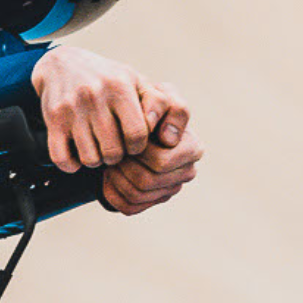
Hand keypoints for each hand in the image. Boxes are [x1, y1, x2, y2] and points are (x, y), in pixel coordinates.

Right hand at [31, 44, 163, 170]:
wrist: (61, 64)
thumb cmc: (107, 78)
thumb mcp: (137, 82)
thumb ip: (161, 105)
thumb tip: (168, 137)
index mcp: (119, 87)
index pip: (137, 135)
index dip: (137, 146)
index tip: (132, 142)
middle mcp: (94, 96)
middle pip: (113, 152)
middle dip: (117, 155)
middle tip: (114, 146)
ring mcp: (71, 109)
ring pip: (90, 159)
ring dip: (95, 160)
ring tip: (97, 147)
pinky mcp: (53, 120)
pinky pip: (63, 159)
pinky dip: (72, 165)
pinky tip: (77, 154)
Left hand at [100, 100, 200, 214]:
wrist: (128, 123)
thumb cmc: (143, 105)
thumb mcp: (153, 95)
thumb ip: (162, 104)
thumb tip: (167, 139)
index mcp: (193, 148)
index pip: (161, 161)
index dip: (136, 150)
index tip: (124, 135)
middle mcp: (186, 172)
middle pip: (146, 181)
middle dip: (123, 166)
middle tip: (111, 151)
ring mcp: (170, 190)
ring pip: (136, 195)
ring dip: (116, 177)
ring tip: (109, 160)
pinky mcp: (153, 202)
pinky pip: (128, 207)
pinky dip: (111, 192)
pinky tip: (109, 175)